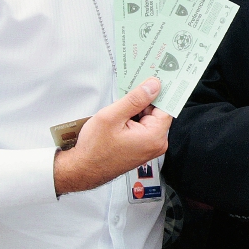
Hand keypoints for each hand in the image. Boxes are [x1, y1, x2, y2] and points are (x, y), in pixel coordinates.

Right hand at [53, 78, 170, 194]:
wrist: (83, 169)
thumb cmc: (95, 149)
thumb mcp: (112, 116)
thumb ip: (135, 99)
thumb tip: (153, 85)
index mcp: (154, 137)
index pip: (165, 106)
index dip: (157, 92)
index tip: (153, 79)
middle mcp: (156, 144)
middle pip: (157, 112)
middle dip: (143, 101)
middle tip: (128, 92)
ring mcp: (150, 147)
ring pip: (149, 118)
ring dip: (136, 111)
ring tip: (119, 110)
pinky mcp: (143, 148)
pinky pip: (143, 127)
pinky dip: (133, 119)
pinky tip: (120, 118)